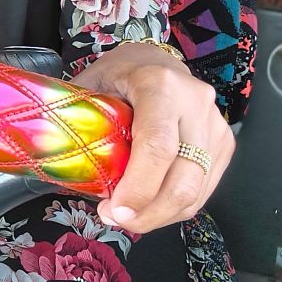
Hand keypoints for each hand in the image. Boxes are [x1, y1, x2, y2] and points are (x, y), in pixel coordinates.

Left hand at [72, 42, 234, 233]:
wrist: (156, 61)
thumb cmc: (119, 74)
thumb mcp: (91, 86)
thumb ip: (80, 120)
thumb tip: (57, 161)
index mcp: (160, 84)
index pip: (157, 145)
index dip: (138, 187)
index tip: (114, 211)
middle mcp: (195, 102)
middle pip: (183, 177)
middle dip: (148, 212)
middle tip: (116, 219)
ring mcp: (215, 123)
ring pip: (196, 190)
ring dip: (160, 215)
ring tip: (129, 217)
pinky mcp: (224, 143)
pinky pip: (203, 190)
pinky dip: (175, 207)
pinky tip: (150, 207)